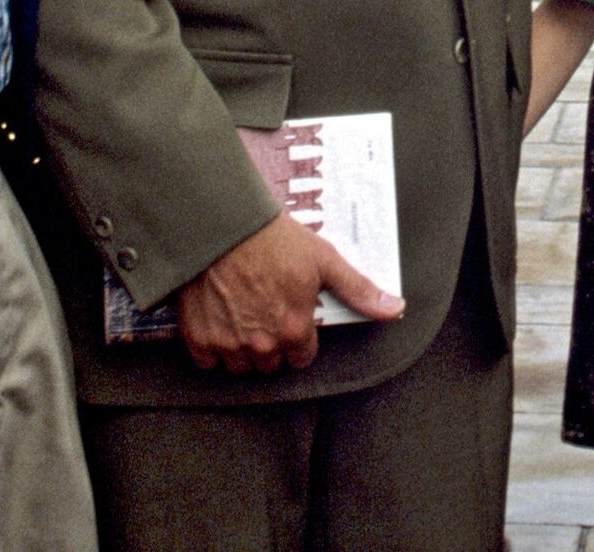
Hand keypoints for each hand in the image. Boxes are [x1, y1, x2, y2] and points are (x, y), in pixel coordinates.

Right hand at [175, 212, 402, 372]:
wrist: (225, 225)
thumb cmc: (276, 240)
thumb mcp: (325, 260)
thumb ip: (359, 290)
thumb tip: (395, 310)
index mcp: (294, 330)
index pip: (302, 357)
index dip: (300, 336)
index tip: (292, 314)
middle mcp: (261, 345)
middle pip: (271, 364)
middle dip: (273, 344)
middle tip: (268, 310)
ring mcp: (228, 344)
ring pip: (241, 366)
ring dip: (244, 349)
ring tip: (245, 313)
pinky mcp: (198, 338)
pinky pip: (208, 361)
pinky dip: (214, 346)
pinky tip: (221, 318)